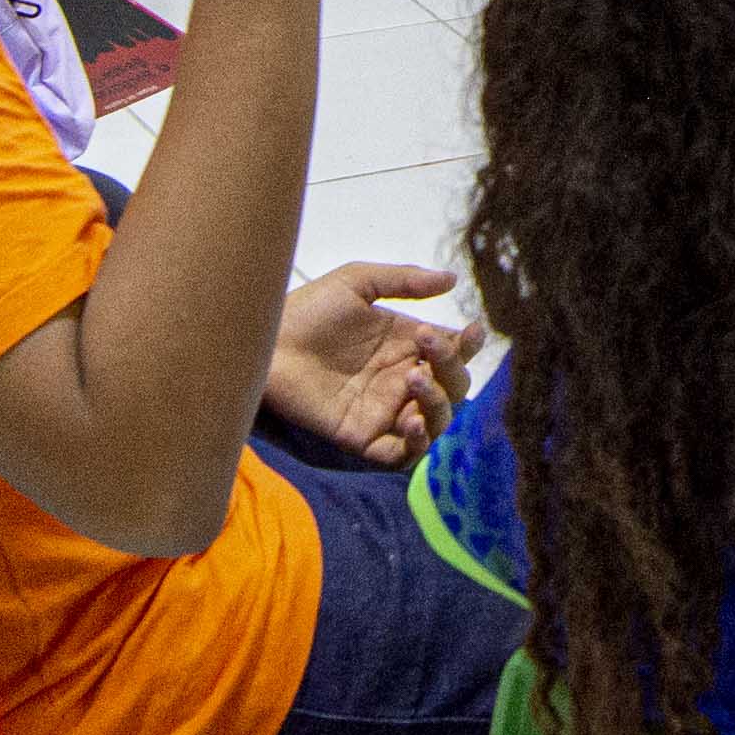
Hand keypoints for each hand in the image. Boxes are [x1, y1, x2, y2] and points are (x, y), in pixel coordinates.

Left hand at [263, 262, 472, 463]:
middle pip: (453, 387)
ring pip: (437, 421)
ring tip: (415, 378)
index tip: (470, 330)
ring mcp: (383, 411)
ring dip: (438, 403)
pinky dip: (417, 444)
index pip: (454, 352)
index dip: (468, 345)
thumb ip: (406, 280)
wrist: (264, 341)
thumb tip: (453, 279)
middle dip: (452, 367)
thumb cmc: (304, 310)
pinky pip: (403, 455)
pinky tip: (410, 420)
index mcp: (405, 345)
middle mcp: (400, 380)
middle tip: (426, 345)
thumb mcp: (357, 282)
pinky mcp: (361, 437)